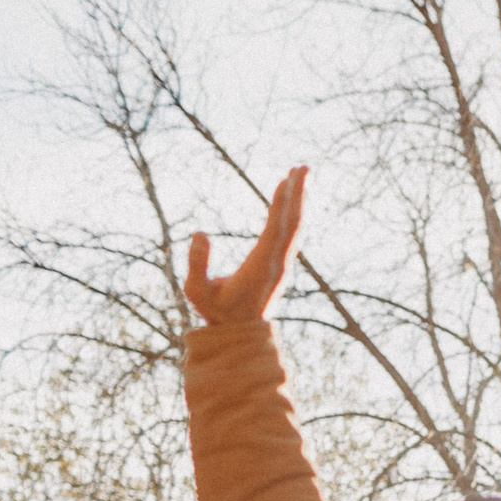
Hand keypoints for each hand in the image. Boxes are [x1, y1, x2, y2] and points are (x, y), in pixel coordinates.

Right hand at [185, 167, 307, 326]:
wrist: (240, 334)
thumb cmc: (216, 311)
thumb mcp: (196, 291)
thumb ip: (197, 264)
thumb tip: (200, 233)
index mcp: (261, 265)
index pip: (276, 228)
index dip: (283, 203)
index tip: (288, 179)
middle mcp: (277, 262)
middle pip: (292, 223)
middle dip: (298, 194)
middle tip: (304, 166)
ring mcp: (281, 263)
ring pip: (294, 226)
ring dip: (298, 199)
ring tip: (299, 173)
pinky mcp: (279, 263)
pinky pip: (290, 233)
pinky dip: (292, 212)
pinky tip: (291, 197)